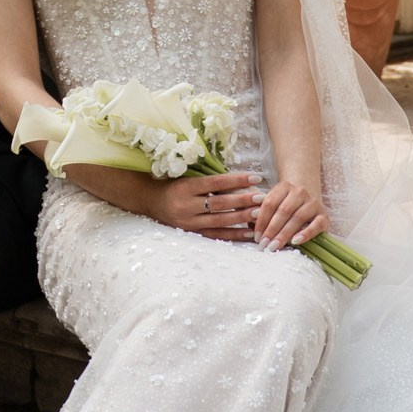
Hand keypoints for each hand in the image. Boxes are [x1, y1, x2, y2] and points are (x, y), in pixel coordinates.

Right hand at [65, 163, 263, 237]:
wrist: (148, 201)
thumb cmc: (172, 184)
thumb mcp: (186, 175)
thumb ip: (208, 177)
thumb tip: (238, 178)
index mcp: (185, 187)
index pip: (216, 183)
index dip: (237, 180)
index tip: (256, 177)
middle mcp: (186, 205)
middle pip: (220, 203)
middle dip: (243, 200)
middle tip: (263, 197)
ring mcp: (188, 221)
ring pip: (220, 221)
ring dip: (242, 218)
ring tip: (261, 214)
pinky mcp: (192, 233)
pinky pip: (216, 235)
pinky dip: (234, 235)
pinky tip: (250, 233)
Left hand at [252, 178, 327, 249]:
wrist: (308, 198)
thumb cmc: (284, 205)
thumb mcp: (272, 203)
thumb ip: (259, 211)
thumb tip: (248, 224)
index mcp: (284, 186)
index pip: (270, 203)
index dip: (261, 220)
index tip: (256, 236)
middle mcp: (300, 192)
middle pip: (283, 211)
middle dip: (272, 229)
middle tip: (264, 244)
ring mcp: (313, 203)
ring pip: (298, 217)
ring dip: (284, 233)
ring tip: (275, 246)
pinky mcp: (324, 215)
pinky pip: (316, 225)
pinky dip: (306, 233)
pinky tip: (295, 242)